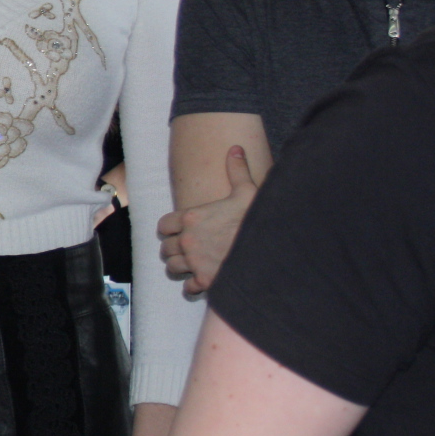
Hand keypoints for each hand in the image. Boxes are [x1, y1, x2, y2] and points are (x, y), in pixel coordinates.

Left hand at [158, 146, 259, 296]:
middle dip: (174, 248)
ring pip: (172, 267)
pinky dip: (193, 285)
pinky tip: (203, 280)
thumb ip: (237, 170)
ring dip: (180, 266)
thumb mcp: (248, 192)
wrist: (271, 251)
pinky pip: (187, 287)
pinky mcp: (205, 281)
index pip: (163, 225)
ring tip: (193, 264)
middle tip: (187, 249)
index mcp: (191, 218)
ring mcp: (194, 262)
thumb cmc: (257, 221)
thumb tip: (235, 148)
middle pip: (165, 248)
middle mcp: (187, 240)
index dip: (170, 228)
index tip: (180, 230)